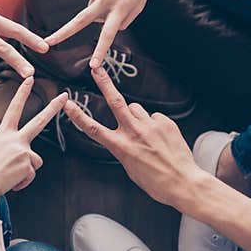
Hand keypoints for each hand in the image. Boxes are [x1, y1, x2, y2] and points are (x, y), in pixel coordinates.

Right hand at [0, 78, 67, 224]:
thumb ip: (8, 149)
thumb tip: (22, 159)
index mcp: (3, 133)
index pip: (14, 108)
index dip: (22, 93)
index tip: (30, 79)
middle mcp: (15, 138)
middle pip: (39, 121)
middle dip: (53, 108)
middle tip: (65, 95)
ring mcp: (23, 150)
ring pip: (35, 161)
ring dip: (25, 171)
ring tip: (8, 176)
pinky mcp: (28, 164)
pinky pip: (30, 175)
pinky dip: (22, 182)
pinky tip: (11, 183)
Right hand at [45, 0, 156, 67]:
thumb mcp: (139, 4)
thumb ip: (125, 19)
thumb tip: (107, 26)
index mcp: (120, 8)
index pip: (108, 34)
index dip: (100, 50)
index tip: (94, 65)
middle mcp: (105, 0)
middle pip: (80, 21)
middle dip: (63, 33)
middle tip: (47, 43)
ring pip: (93, 10)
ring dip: (101, 8)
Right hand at [63, 67, 197, 207]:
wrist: (183, 182)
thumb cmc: (155, 181)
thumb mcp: (130, 167)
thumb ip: (123, 146)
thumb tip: (125, 133)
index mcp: (121, 147)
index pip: (93, 129)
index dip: (78, 116)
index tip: (67, 104)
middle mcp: (134, 133)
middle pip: (116, 101)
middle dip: (104, 82)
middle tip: (97, 68)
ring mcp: (150, 126)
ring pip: (136, 109)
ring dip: (136, 116)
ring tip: (146, 134)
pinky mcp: (165, 123)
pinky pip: (153, 117)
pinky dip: (154, 124)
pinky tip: (160, 138)